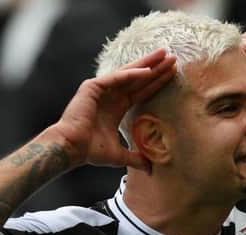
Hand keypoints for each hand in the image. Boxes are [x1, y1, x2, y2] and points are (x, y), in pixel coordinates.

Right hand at [55, 49, 175, 171]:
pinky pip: (116, 77)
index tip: (172, 74)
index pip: (141, 91)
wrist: (72, 149)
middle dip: (156, 68)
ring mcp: (102, 89)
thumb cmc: (90, 151)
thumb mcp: (119, 155)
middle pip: (138, 78)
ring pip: (129, 73)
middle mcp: (111, 96)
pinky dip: (132, 73)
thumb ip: (135, 159)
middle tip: (173, 57)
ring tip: (164, 54)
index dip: (156, 83)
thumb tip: (149, 169)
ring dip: (147, 64)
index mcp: (117, 108)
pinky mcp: (93, 87)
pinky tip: (148, 70)